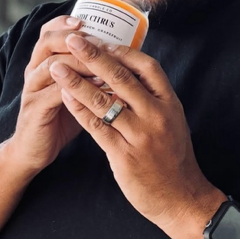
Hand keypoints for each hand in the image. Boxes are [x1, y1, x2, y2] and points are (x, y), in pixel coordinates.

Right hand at [9, 16, 102, 175]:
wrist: (34, 150)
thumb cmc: (59, 118)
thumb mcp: (74, 91)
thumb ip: (89, 73)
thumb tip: (121, 57)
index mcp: (42, 63)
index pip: (49, 32)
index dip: (64, 23)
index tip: (85, 21)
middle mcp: (34, 71)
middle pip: (47, 42)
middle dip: (73, 38)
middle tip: (97, 39)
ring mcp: (32, 89)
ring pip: (53, 65)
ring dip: (78, 61)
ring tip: (101, 61)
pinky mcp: (35, 109)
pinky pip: (56, 93)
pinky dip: (76, 88)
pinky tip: (95, 87)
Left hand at [49, 34, 224, 238]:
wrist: (182, 199)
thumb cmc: (173, 156)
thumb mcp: (171, 120)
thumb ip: (151, 97)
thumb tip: (125, 71)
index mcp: (169, 102)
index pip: (146, 66)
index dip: (121, 51)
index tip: (99, 39)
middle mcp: (157, 115)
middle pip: (122, 78)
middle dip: (94, 56)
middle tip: (72, 40)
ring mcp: (141, 136)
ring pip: (104, 101)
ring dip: (77, 81)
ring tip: (57, 67)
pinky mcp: (125, 156)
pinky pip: (97, 127)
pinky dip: (79, 109)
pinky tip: (65, 97)